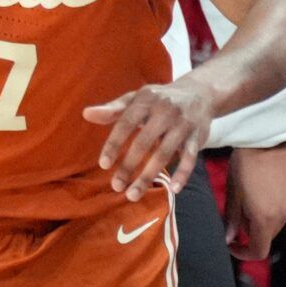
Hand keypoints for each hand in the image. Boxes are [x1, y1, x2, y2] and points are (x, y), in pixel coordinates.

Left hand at [83, 77, 214, 200]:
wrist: (199, 92)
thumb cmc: (158, 99)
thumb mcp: (135, 99)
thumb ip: (112, 109)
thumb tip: (86, 114)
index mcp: (145, 100)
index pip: (125, 124)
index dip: (114, 144)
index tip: (104, 164)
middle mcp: (164, 111)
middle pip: (143, 142)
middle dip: (129, 166)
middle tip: (116, 186)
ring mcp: (182, 124)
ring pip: (164, 154)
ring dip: (148, 176)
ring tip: (133, 195)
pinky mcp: (197, 136)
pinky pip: (190, 158)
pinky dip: (183, 174)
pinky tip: (173, 189)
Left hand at [224, 144, 285, 258]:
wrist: (267, 140)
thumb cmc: (244, 165)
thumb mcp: (233, 192)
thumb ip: (232, 218)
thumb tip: (229, 238)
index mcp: (264, 218)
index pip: (258, 250)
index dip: (243, 252)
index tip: (232, 244)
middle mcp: (282, 216)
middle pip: (266, 236)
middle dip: (249, 231)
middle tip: (237, 209)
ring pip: (274, 224)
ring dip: (261, 220)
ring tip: (249, 195)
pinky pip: (283, 211)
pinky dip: (271, 209)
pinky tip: (262, 189)